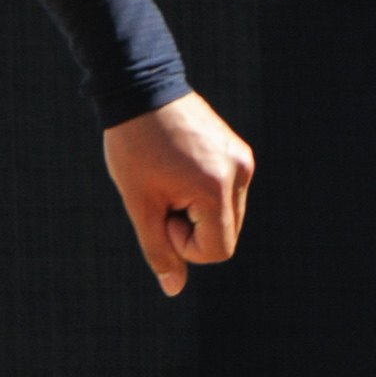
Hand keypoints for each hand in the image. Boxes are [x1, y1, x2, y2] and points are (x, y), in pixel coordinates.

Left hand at [102, 90, 254, 296]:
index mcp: (217, 188)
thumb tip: (173, 289)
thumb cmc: (132, 146)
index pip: (217, 250)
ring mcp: (243, 159)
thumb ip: (158, 249)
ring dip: (197, 211)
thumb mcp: (139, 203)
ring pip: (228, 215)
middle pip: (226, 235)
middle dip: (191, 228)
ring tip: (169, 178)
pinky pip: (228, 192)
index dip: (184, 245)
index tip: (161, 213)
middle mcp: (240, 173)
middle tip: (162, 195)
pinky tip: (178, 167)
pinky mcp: (238, 150)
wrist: (139, 87)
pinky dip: (204, 193)